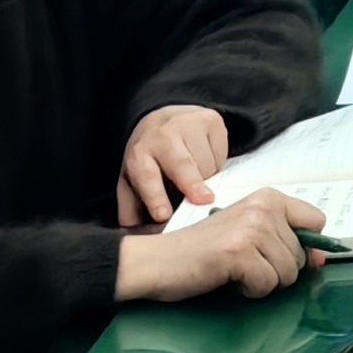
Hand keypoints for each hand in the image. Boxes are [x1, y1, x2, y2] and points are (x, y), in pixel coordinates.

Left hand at [115, 104, 228, 225]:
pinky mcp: (211, 119)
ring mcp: (189, 123)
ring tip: (195, 177)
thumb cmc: (149, 158)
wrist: (162, 117)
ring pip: (207, 162)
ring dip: (206, 179)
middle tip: (204, 200)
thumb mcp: (131, 181)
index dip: (155, 197)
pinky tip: (205, 160)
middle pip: (181, 165)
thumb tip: (137, 235)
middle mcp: (162, 135)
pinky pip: (222, 152)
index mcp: (139, 154)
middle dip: (192, 184)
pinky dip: (217, 164)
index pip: (147, 177)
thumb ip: (132, 208)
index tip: (163, 215)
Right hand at [115, 186, 324, 304]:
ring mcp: (253, 228)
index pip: (316, 220)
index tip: (290, 257)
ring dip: (263, 281)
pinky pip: (267, 284)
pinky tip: (229, 278)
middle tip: (245, 264)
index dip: (309, 245)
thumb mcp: (246, 231)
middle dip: (277, 269)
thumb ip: (282, 236)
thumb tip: (321, 257)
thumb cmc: (201, 249)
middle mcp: (264, 207)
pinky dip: (250, 290)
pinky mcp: (240, 252)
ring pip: (287, 272)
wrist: (158, 260)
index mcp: (268, 197)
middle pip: (301, 254)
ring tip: (235, 270)